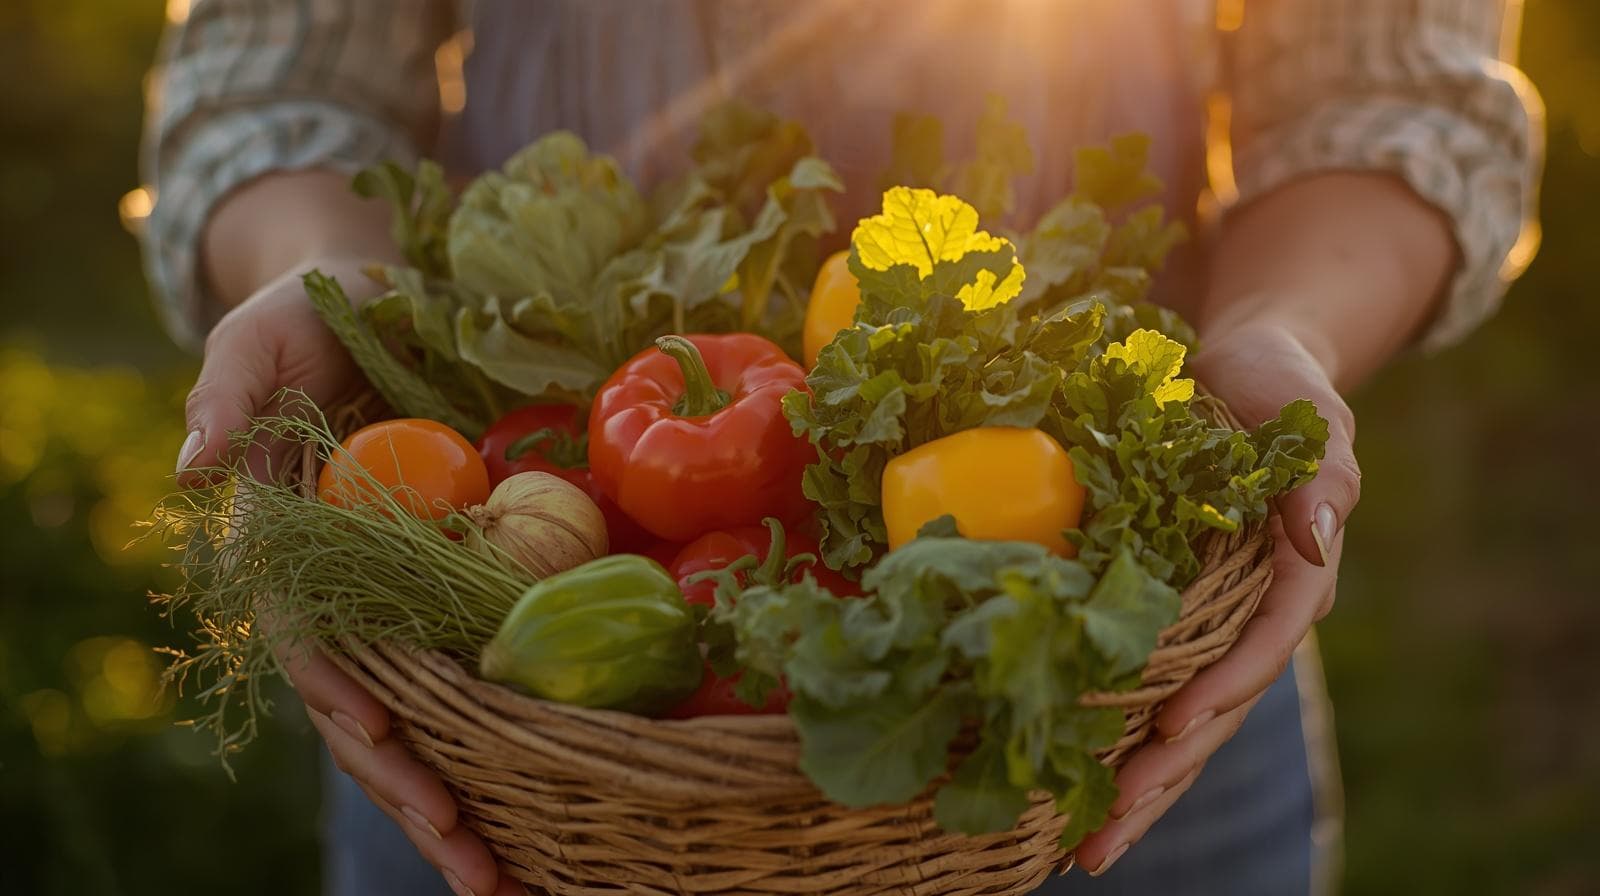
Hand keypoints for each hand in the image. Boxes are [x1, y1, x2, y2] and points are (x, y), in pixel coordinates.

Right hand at [180, 254, 519, 893]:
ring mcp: (408, 600)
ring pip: (432, 716)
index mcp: (293, 554)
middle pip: (374, 708)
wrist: (378, 303)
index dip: (340, 686)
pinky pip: (487, 671)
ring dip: (469, 796)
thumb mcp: (260, 337)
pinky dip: (514, 743)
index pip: (311, 637)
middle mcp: (350, 593)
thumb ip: (228, 395)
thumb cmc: (308, 317)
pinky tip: (559, 806)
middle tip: (473, 861)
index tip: (383, 730)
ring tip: (512, 879)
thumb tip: (191, 467)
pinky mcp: (466, 590)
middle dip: (416, 784)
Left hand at [1074, 320, 1358, 875]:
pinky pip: (1139, 691)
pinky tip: (1062, 785)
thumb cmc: (1275, 386)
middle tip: (1105, 836)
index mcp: (1295, 575)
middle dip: (1164, 776)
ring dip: (1135, 787)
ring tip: (1083, 850)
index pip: (1265, 643)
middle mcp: (1252, 615)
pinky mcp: (1164, 622)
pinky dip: (1108, 740)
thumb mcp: (1304, 410)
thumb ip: (1321, 467)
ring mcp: (1208, 627)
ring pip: (1178, 722)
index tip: (1168, 728)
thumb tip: (1319, 532)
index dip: (1222, 688)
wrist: (1238, 373)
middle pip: (1215, 710)